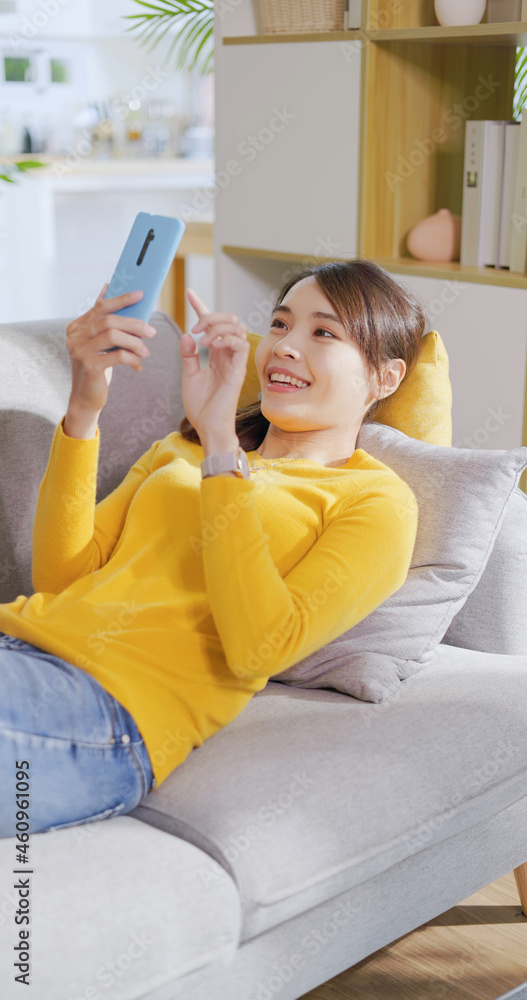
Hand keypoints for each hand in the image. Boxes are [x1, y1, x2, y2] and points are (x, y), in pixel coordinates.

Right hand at [65, 284, 156, 413]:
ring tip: (145, 351)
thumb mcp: (99, 343)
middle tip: (151, 331)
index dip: (121, 299)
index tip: (140, 294)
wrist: (86, 397)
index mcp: (77, 327)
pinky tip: (138, 365)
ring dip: (135, 342)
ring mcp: (80, 351)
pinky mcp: (89, 366)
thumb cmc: (97, 367)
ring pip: (113, 335)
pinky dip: (132, 359)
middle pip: (109, 321)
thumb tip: (108, 288)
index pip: (101, 307)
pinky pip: (118, 356)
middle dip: (134, 324)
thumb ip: (102, 320)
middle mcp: (75, 337)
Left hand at [180, 288, 249, 441]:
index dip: (201, 306)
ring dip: (218, 326)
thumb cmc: (201, 407)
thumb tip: (186, 336)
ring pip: (237, 327)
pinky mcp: (239, 370)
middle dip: (211, 315)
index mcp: (216, 355)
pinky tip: (212, 345)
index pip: (212, 324)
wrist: (208, 427)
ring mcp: (235, 361)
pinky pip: (240, 344)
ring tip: (202, 338)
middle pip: (229, 320)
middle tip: (195, 328)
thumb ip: (189, 356)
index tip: (189, 293)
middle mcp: (228, 355)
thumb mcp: (189, 376)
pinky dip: (226, 338)